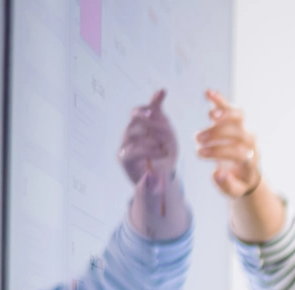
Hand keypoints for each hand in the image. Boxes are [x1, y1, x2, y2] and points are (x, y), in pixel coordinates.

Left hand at [119, 90, 187, 239]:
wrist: (154, 174)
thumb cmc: (152, 184)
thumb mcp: (150, 192)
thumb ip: (151, 189)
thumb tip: (153, 178)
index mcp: (125, 158)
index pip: (131, 150)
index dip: (146, 152)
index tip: (162, 156)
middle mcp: (127, 141)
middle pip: (134, 131)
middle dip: (152, 138)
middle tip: (166, 145)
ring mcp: (136, 130)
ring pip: (142, 119)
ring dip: (157, 124)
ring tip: (169, 132)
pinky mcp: (147, 122)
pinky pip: (151, 109)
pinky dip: (156, 101)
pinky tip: (162, 92)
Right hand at [196, 90, 261, 197]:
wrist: (248, 173)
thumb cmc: (238, 182)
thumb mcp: (234, 190)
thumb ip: (226, 184)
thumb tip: (216, 173)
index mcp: (251, 160)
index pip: (238, 152)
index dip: (218, 151)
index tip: (199, 153)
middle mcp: (251, 143)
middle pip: (238, 133)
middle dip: (217, 135)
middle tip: (197, 140)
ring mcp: (244, 130)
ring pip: (238, 117)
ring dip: (222, 115)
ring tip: (207, 118)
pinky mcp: (236, 122)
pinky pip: (231, 108)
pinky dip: (220, 100)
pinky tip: (208, 92)